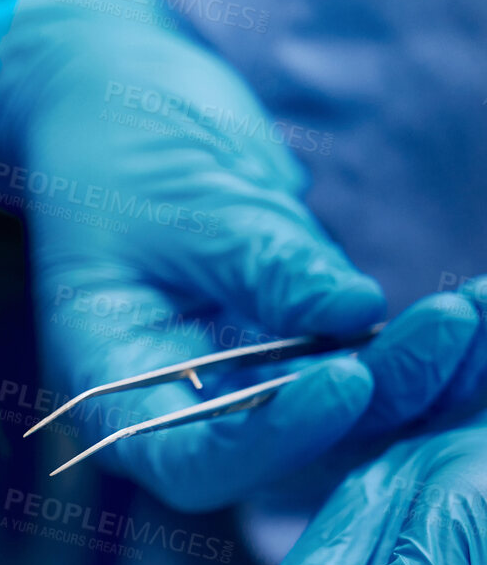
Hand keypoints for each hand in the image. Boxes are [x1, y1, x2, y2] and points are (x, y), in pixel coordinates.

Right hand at [0, 0, 482, 510]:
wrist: (118, 105)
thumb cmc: (119, 147)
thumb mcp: (189, 199)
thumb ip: (266, 265)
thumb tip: (355, 311)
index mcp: (113, 382)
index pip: (192, 459)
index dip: (271, 440)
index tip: (345, 378)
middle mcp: (176, 403)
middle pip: (283, 453)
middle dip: (375, 401)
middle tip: (447, 326)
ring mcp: (239, 381)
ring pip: (338, 425)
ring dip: (417, 380)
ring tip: (471, 316)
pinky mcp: (290, 351)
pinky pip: (361, 374)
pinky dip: (417, 353)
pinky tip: (470, 315)